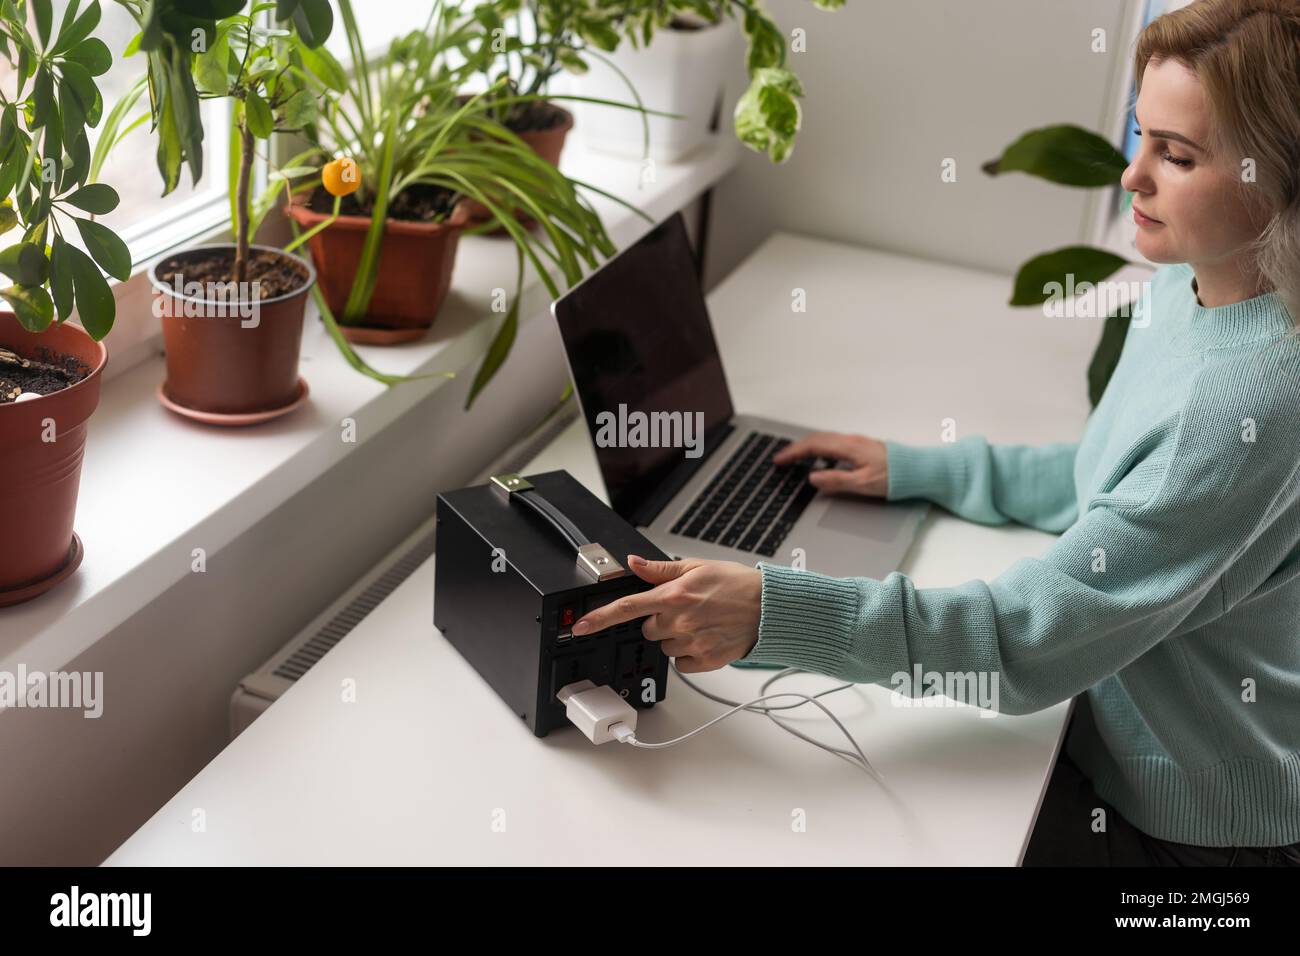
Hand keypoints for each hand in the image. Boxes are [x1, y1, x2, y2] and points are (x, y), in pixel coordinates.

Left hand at [570, 555, 762, 672]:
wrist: (769, 607)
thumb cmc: (737, 585)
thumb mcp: (697, 566)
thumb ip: (660, 570)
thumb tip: (633, 563)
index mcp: (674, 595)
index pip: (627, 608)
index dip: (599, 618)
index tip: (580, 627)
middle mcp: (680, 620)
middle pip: (647, 629)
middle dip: (658, 621)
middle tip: (683, 610)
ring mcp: (692, 643)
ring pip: (664, 646)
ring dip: (674, 637)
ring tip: (700, 622)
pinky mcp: (705, 661)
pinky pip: (681, 663)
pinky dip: (688, 653)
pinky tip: (705, 637)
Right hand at [772, 431, 889, 496]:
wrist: (917, 469)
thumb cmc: (894, 477)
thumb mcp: (862, 484)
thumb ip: (836, 480)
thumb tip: (813, 478)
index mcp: (847, 447)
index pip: (813, 446)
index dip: (793, 453)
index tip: (779, 460)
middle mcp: (850, 440)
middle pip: (816, 439)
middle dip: (796, 448)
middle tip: (781, 458)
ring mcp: (856, 441)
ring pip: (824, 439)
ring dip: (807, 446)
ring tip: (796, 456)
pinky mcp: (861, 446)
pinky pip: (833, 442)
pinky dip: (819, 447)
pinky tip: (820, 456)